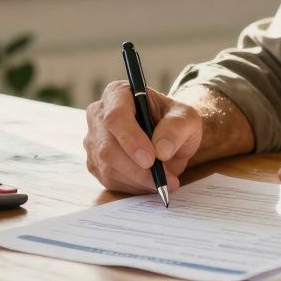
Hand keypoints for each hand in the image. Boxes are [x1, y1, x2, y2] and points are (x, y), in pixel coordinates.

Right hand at [83, 80, 201, 193]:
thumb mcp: (186, 117)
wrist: (169, 136)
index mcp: (118, 94)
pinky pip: (109, 180)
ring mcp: (94, 140)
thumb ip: (176, 128)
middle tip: (163, 180)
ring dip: (138, 180)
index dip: (131, 140)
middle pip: (108, 147)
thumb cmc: (175, 121)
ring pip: (107, 168)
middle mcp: (99, 115)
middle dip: (137, 169)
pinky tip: (150, 182)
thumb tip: (161, 150)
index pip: (116, 117)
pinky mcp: (95, 162)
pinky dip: (132, 186)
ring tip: (164, 181)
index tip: (151, 159)